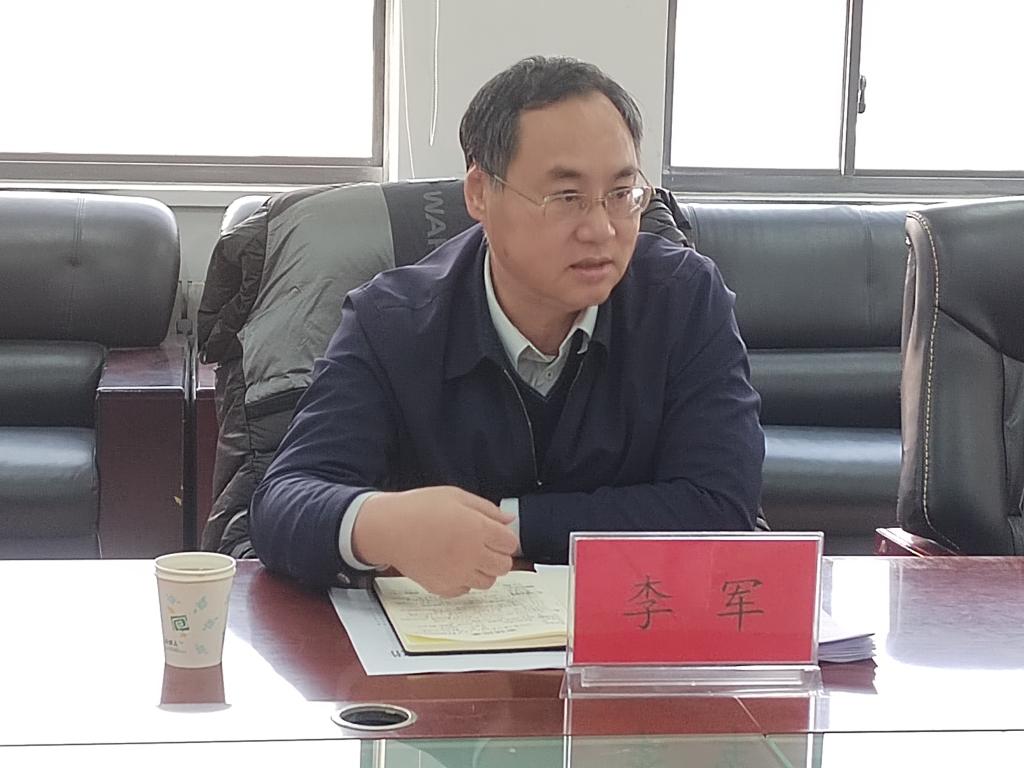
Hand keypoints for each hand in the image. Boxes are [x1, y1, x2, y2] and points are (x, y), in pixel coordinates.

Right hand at [351, 486, 517, 596]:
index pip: (510, 544)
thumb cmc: (418, 509)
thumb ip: (487, 509)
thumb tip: (508, 520)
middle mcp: (471, 555)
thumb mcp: (456, 496)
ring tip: (468, 557)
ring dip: (483, 570)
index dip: (505, 538)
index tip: (497, 535)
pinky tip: (453, 566)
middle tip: (485, 547)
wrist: (388, 528)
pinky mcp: (443, 587)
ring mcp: (457, 574)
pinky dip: (464, 581)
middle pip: (504, 566)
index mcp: (477, 529)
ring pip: (488, 582)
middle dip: (498, 556)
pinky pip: (465, 590)